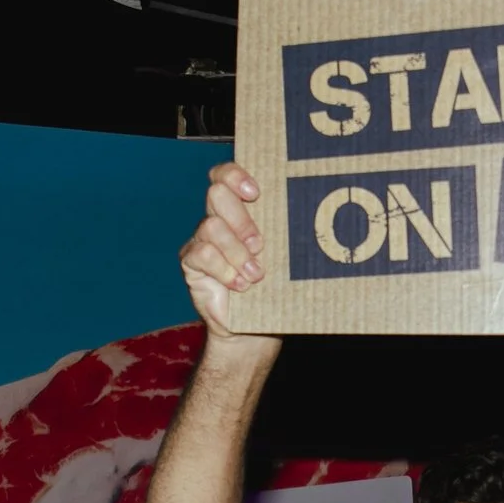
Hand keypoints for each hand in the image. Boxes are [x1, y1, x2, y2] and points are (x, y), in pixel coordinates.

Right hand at [178, 163, 269, 341]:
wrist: (254, 327)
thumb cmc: (273, 287)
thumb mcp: (282, 256)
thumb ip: (285, 233)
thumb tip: (312, 214)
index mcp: (239, 210)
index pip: (224, 176)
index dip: (234, 175)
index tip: (255, 192)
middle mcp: (217, 220)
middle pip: (217, 194)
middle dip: (242, 219)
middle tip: (260, 245)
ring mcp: (201, 240)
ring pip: (211, 227)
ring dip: (237, 252)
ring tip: (255, 275)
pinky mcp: (192, 264)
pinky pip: (203, 255)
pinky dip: (225, 270)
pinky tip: (240, 285)